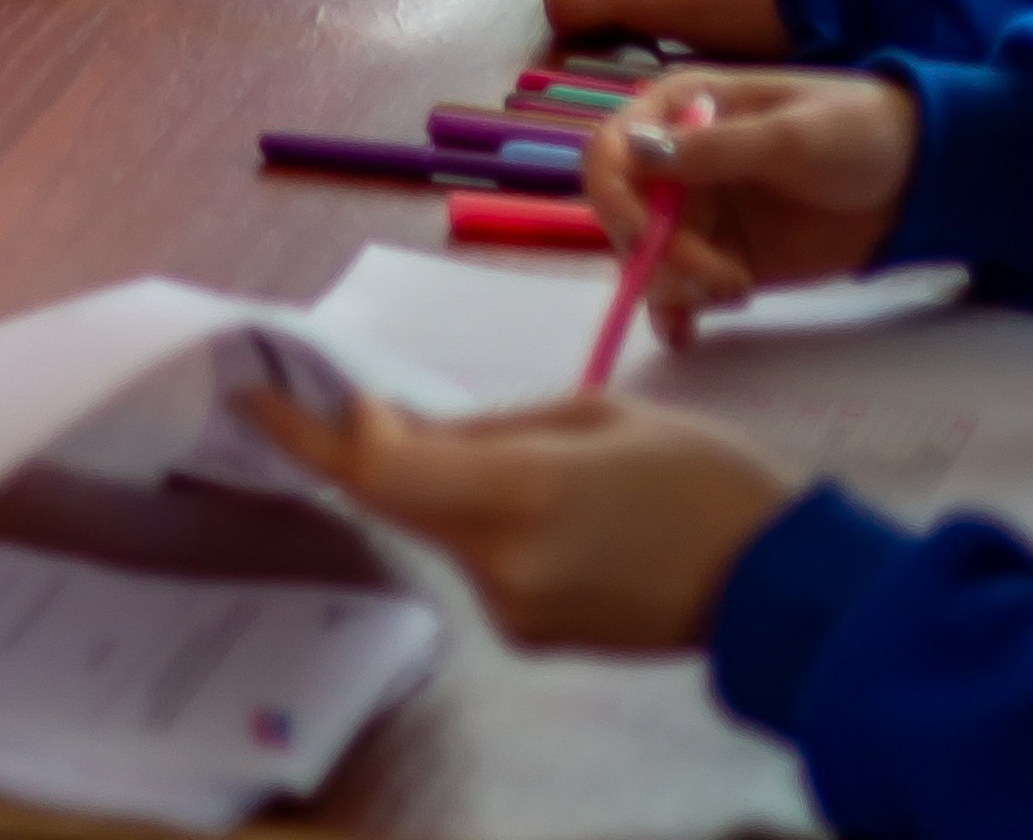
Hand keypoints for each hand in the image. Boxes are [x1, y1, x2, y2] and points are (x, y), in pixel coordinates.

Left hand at [254, 385, 787, 651]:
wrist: (771, 585)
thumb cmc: (695, 475)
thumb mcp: (590, 416)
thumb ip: (487, 428)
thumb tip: (401, 430)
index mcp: (519, 496)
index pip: (380, 474)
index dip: (313, 437)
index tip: (261, 397)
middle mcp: (501, 565)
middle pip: (399, 502)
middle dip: (370, 450)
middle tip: (352, 398)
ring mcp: (514, 612)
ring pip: (440, 528)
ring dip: (440, 482)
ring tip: (509, 443)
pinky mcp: (531, 635)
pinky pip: (480, 559)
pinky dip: (481, 518)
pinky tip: (541, 497)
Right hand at [585, 65, 918, 333]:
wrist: (919, 175)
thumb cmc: (856, 129)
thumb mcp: (791, 134)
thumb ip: (716, 148)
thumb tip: (633, 151)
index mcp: (678, 108)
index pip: (610, 153)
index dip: (615, 199)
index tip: (649, 241)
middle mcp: (676, 160)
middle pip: (624, 215)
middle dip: (657, 254)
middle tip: (720, 278)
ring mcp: (701, 212)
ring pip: (648, 258)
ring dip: (675, 285)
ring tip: (737, 291)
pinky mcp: (726, 257)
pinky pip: (681, 289)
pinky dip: (675, 313)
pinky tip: (689, 333)